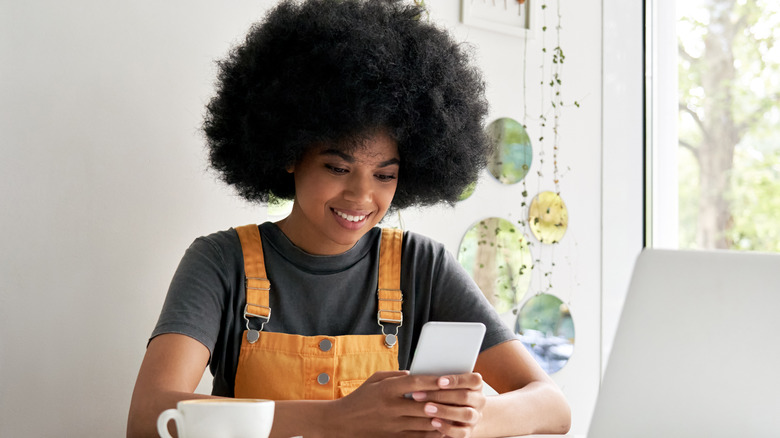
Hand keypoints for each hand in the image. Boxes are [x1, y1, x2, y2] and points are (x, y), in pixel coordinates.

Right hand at [325, 370, 449, 436]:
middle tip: (460, 397)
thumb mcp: (374, 380)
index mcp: (386, 390)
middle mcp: (391, 408)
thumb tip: (417, 374)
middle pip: (424, 405)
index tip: (448, 378)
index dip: (433, 381)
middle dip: (443, 401)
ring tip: (456, 413)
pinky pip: (419, 437)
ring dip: (442, 418)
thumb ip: (396, 375)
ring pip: (425, 423)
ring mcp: (393, 426)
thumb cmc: (360, 398)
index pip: (415, 383)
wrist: (342, 423)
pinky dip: (433, 433)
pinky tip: (444, 428)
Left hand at [409, 373, 485, 437]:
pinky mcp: (469, 431)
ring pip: (465, 414)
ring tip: (426, 409)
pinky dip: (447, 427)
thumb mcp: (449, 384)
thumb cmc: (451, 394)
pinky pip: (461, 432)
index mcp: (476, 385)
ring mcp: (475, 417)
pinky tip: (433, 422)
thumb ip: (441, 379)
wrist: (462, 414)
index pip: (473, 380)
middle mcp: (479, 400)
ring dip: (444, 411)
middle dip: (441, 395)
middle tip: (420, 395)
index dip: (456, 380)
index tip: (439, 381)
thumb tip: (419, 375)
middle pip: (465, 396)